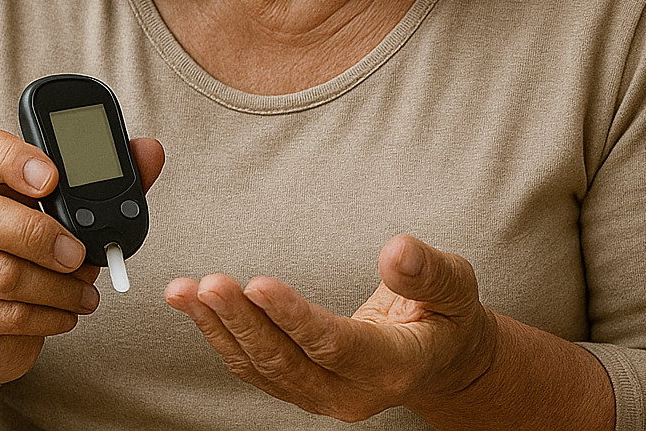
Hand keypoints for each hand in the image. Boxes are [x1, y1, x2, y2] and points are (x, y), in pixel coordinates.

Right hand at [0, 124, 164, 390]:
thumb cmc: (28, 255)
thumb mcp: (63, 213)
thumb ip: (104, 180)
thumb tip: (149, 151)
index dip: (11, 157)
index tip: (52, 177)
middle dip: (41, 235)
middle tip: (79, 253)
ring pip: (1, 275)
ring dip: (59, 286)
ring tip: (85, 290)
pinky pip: (8, 316)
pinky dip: (51, 316)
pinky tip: (66, 312)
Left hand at [165, 234, 498, 421]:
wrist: (442, 360)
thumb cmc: (448, 316)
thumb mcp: (457, 287)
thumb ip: (430, 271)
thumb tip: (398, 248)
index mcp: (394, 366)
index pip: (334, 345)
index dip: (294, 317)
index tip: (259, 284)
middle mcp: (352, 392)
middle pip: (286, 362)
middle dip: (242, 322)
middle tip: (209, 284)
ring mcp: (322, 396)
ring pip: (262, 368)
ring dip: (220, 329)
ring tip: (187, 290)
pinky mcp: (301, 388)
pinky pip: (254, 366)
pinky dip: (220, 335)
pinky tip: (195, 304)